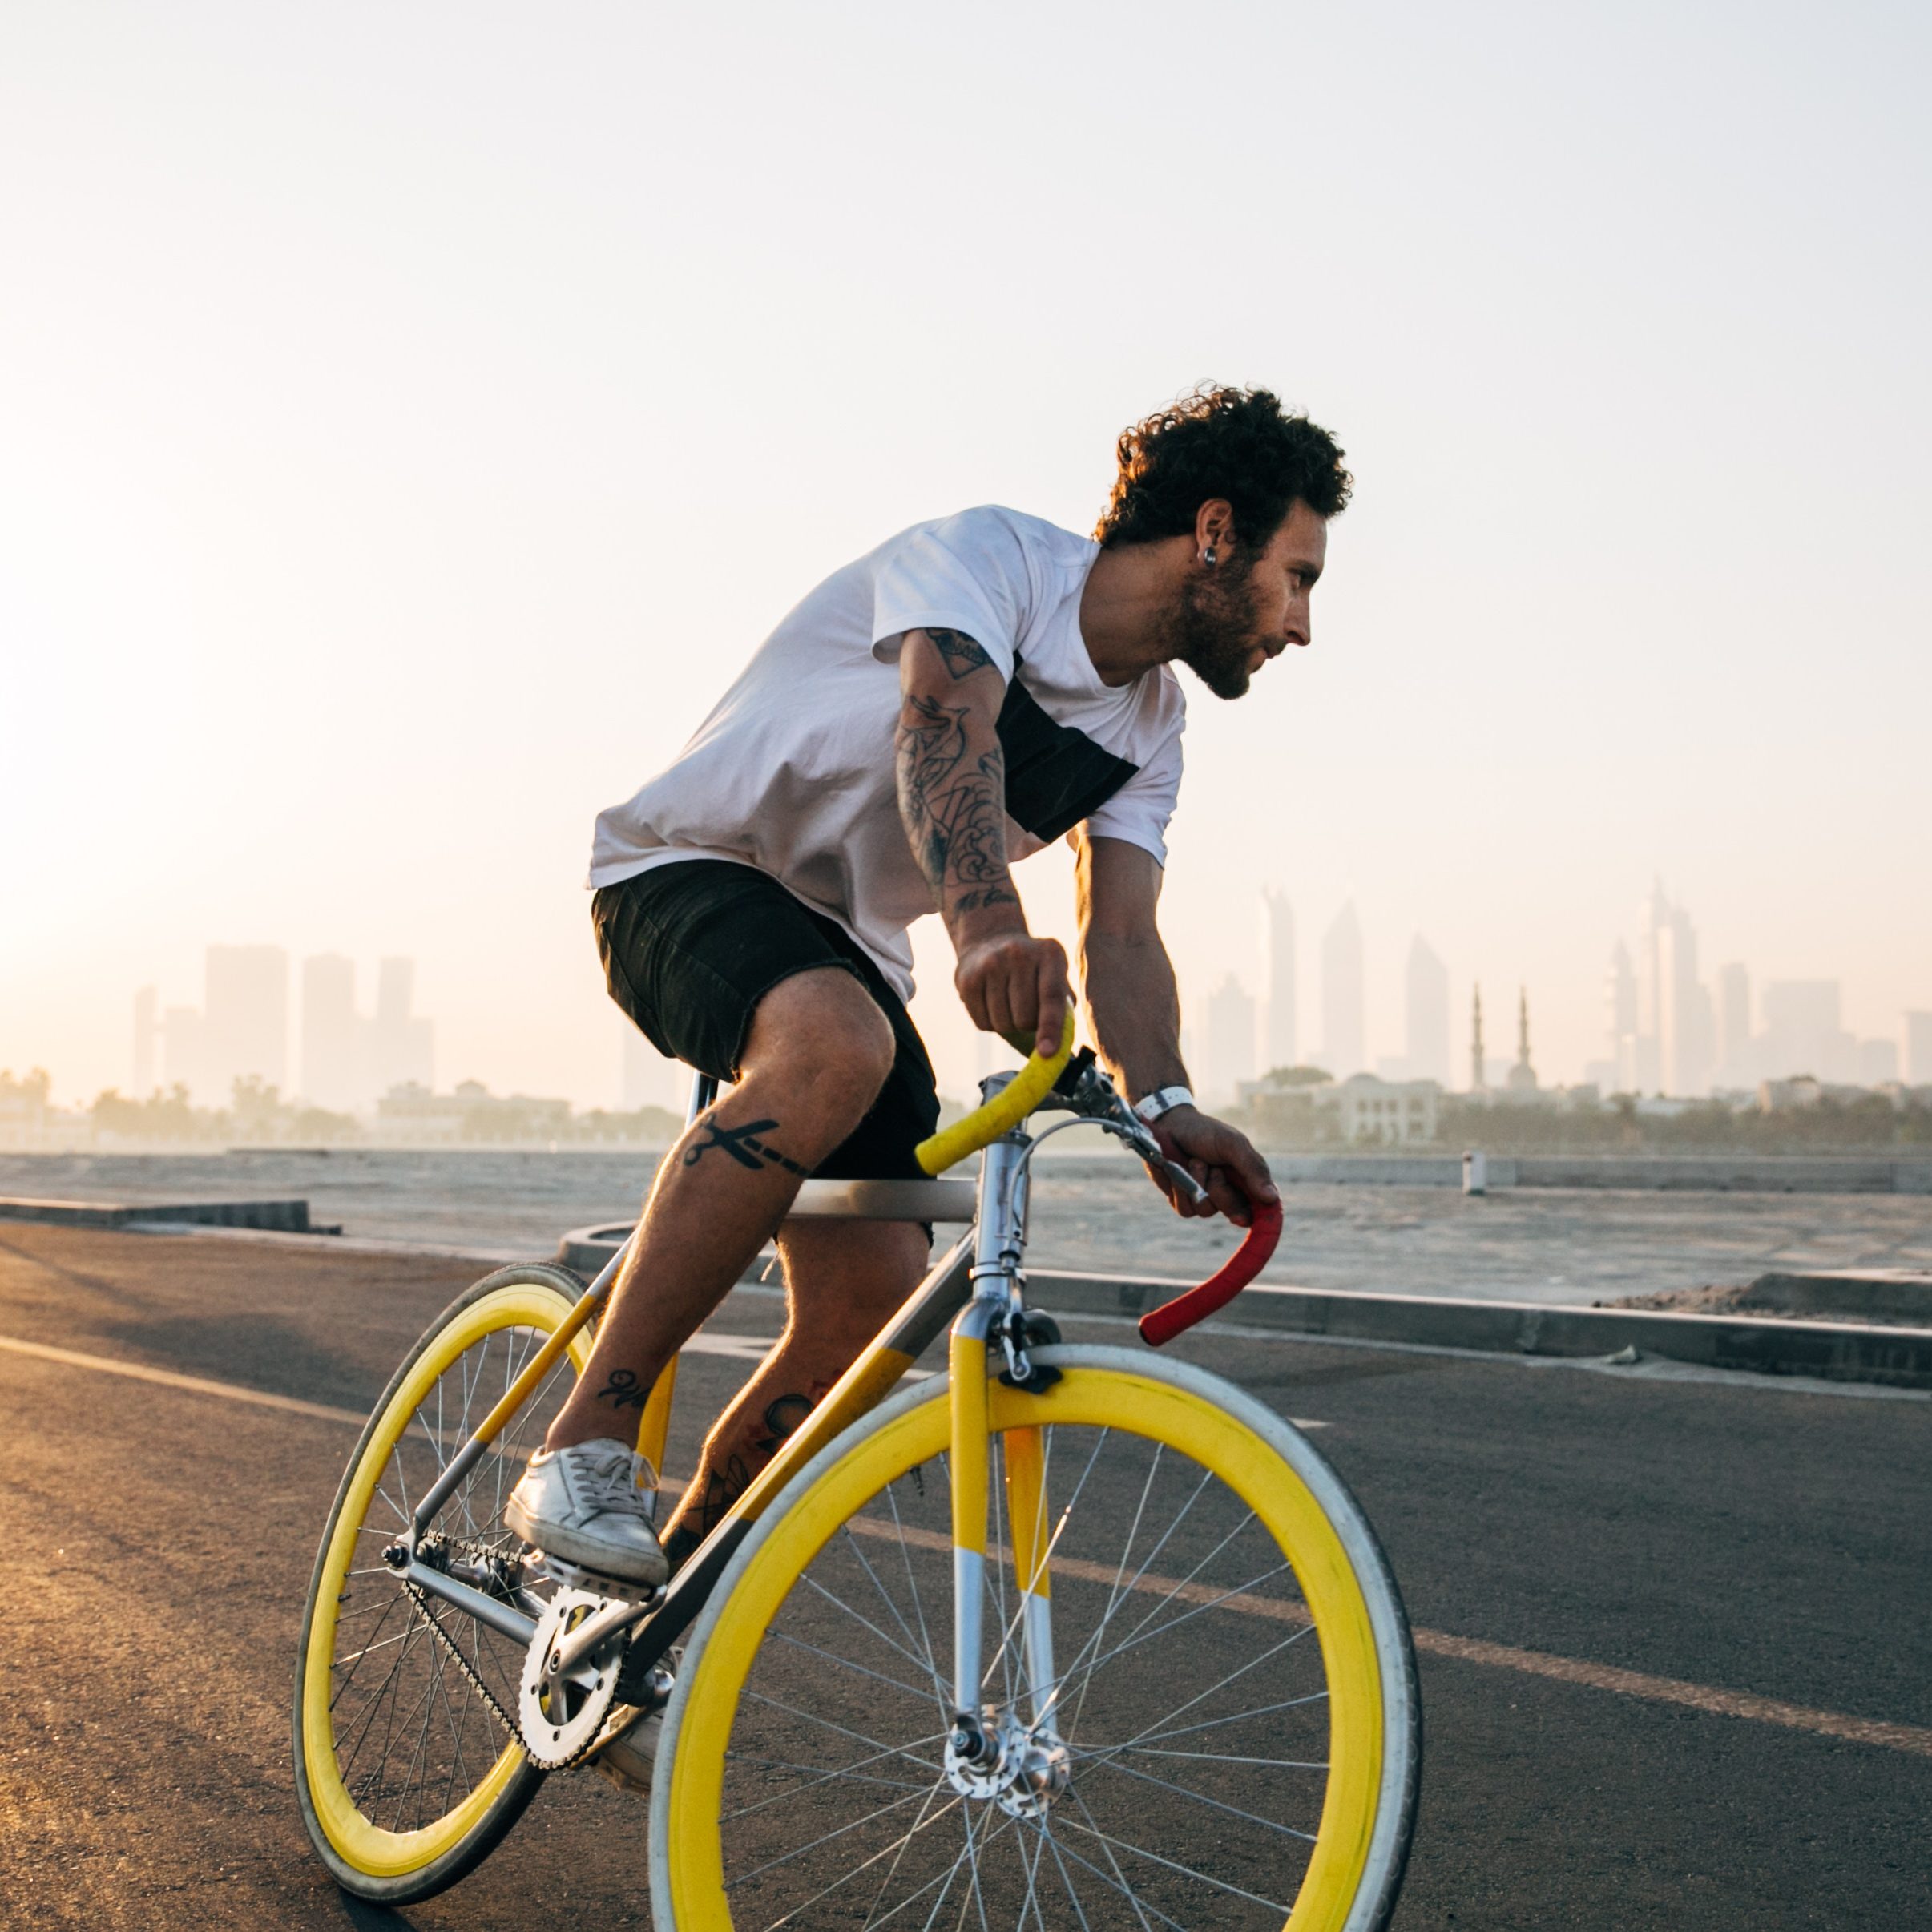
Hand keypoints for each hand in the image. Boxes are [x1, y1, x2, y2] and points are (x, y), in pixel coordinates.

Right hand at [954, 929, 1070, 1057]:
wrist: (991, 941)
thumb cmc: (1033, 970)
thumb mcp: (1055, 975)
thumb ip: (1062, 1008)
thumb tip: (1054, 1051)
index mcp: (1050, 953)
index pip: (1051, 997)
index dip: (1050, 1028)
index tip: (1046, 1053)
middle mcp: (1019, 954)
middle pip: (1025, 1018)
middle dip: (1028, 1027)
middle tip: (1027, 1012)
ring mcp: (990, 963)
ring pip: (1003, 1023)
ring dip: (1008, 1026)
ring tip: (1009, 1004)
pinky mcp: (967, 978)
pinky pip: (982, 1022)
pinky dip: (990, 1023)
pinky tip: (992, 1003)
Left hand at [1147, 1108, 1278, 1223]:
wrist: (1170, 1125)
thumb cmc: (1205, 1132)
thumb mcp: (1233, 1145)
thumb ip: (1253, 1170)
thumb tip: (1272, 1198)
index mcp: (1247, 1180)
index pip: (1261, 1209)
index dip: (1258, 1219)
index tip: (1241, 1217)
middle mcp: (1229, 1193)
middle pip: (1233, 1213)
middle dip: (1221, 1190)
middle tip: (1214, 1168)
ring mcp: (1205, 1198)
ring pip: (1205, 1211)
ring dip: (1198, 1184)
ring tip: (1194, 1162)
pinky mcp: (1184, 1200)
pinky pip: (1184, 1209)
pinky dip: (1180, 1188)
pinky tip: (1177, 1171)